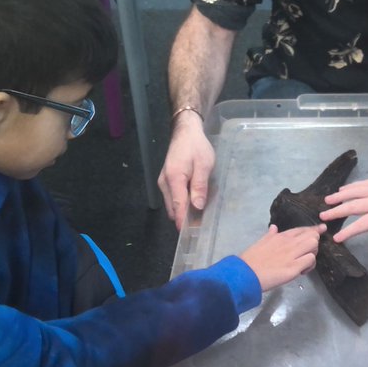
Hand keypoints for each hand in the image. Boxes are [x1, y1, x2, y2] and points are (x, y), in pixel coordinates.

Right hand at [158, 116, 214, 230]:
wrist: (185, 131)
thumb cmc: (196, 147)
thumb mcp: (204, 165)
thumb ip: (200, 186)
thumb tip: (198, 207)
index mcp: (174, 179)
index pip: (178, 207)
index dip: (184, 222)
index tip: (191, 235)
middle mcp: (164, 183)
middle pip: (173, 209)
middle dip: (184, 219)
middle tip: (201, 226)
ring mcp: (163, 182)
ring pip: (172, 204)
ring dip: (183, 211)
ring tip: (199, 216)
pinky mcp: (166, 180)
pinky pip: (173, 198)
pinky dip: (181, 204)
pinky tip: (193, 203)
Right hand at [239, 224, 324, 291]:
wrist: (245, 274)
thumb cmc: (250, 260)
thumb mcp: (260, 242)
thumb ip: (269, 235)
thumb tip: (273, 227)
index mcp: (280, 236)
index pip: (301, 229)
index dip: (313, 229)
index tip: (320, 229)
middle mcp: (288, 243)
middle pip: (312, 235)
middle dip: (314, 243)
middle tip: (308, 252)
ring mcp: (292, 254)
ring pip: (313, 245)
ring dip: (313, 253)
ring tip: (305, 263)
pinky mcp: (293, 267)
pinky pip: (310, 260)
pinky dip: (310, 266)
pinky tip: (302, 271)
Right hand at [320, 172, 367, 251]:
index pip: (361, 225)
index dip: (347, 232)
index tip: (335, 238)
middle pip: (352, 206)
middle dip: (336, 212)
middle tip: (321, 217)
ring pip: (354, 192)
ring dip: (339, 196)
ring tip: (326, 200)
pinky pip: (362, 184)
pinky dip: (351, 187)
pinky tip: (343, 189)